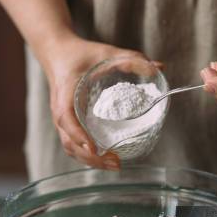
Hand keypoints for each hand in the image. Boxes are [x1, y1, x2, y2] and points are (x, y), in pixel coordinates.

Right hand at [43, 37, 152, 169]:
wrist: (57, 53)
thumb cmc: (80, 53)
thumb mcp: (106, 52)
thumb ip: (131, 59)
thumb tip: (160, 67)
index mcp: (65, 94)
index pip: (66, 118)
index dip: (78, 135)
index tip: (94, 147)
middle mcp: (59, 110)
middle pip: (69, 142)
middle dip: (91, 157)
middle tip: (116, 162)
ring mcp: (61, 119)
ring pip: (70, 147)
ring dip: (90, 161)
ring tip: (115, 165)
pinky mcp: (66, 123)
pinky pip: (72, 144)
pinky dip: (87, 155)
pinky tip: (105, 159)